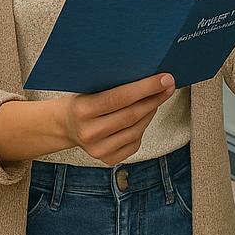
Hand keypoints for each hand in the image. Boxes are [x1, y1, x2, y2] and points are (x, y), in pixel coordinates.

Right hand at [59, 74, 174, 165]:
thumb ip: (110, 84)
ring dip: (151, 112)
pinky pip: (134, 142)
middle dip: (154, 98)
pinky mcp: (108, 159)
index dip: (145, 88)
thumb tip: (146, 74)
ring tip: (158, 98)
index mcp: (81, 110)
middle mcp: (89, 133)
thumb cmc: (80, 101)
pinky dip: (143, 126)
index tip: (163, 79)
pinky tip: (145, 115)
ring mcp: (99, 149)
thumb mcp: (87, 88)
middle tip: (168, 86)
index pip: (119, 98)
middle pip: (131, 115)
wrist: (66, 125)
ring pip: (136, 129)